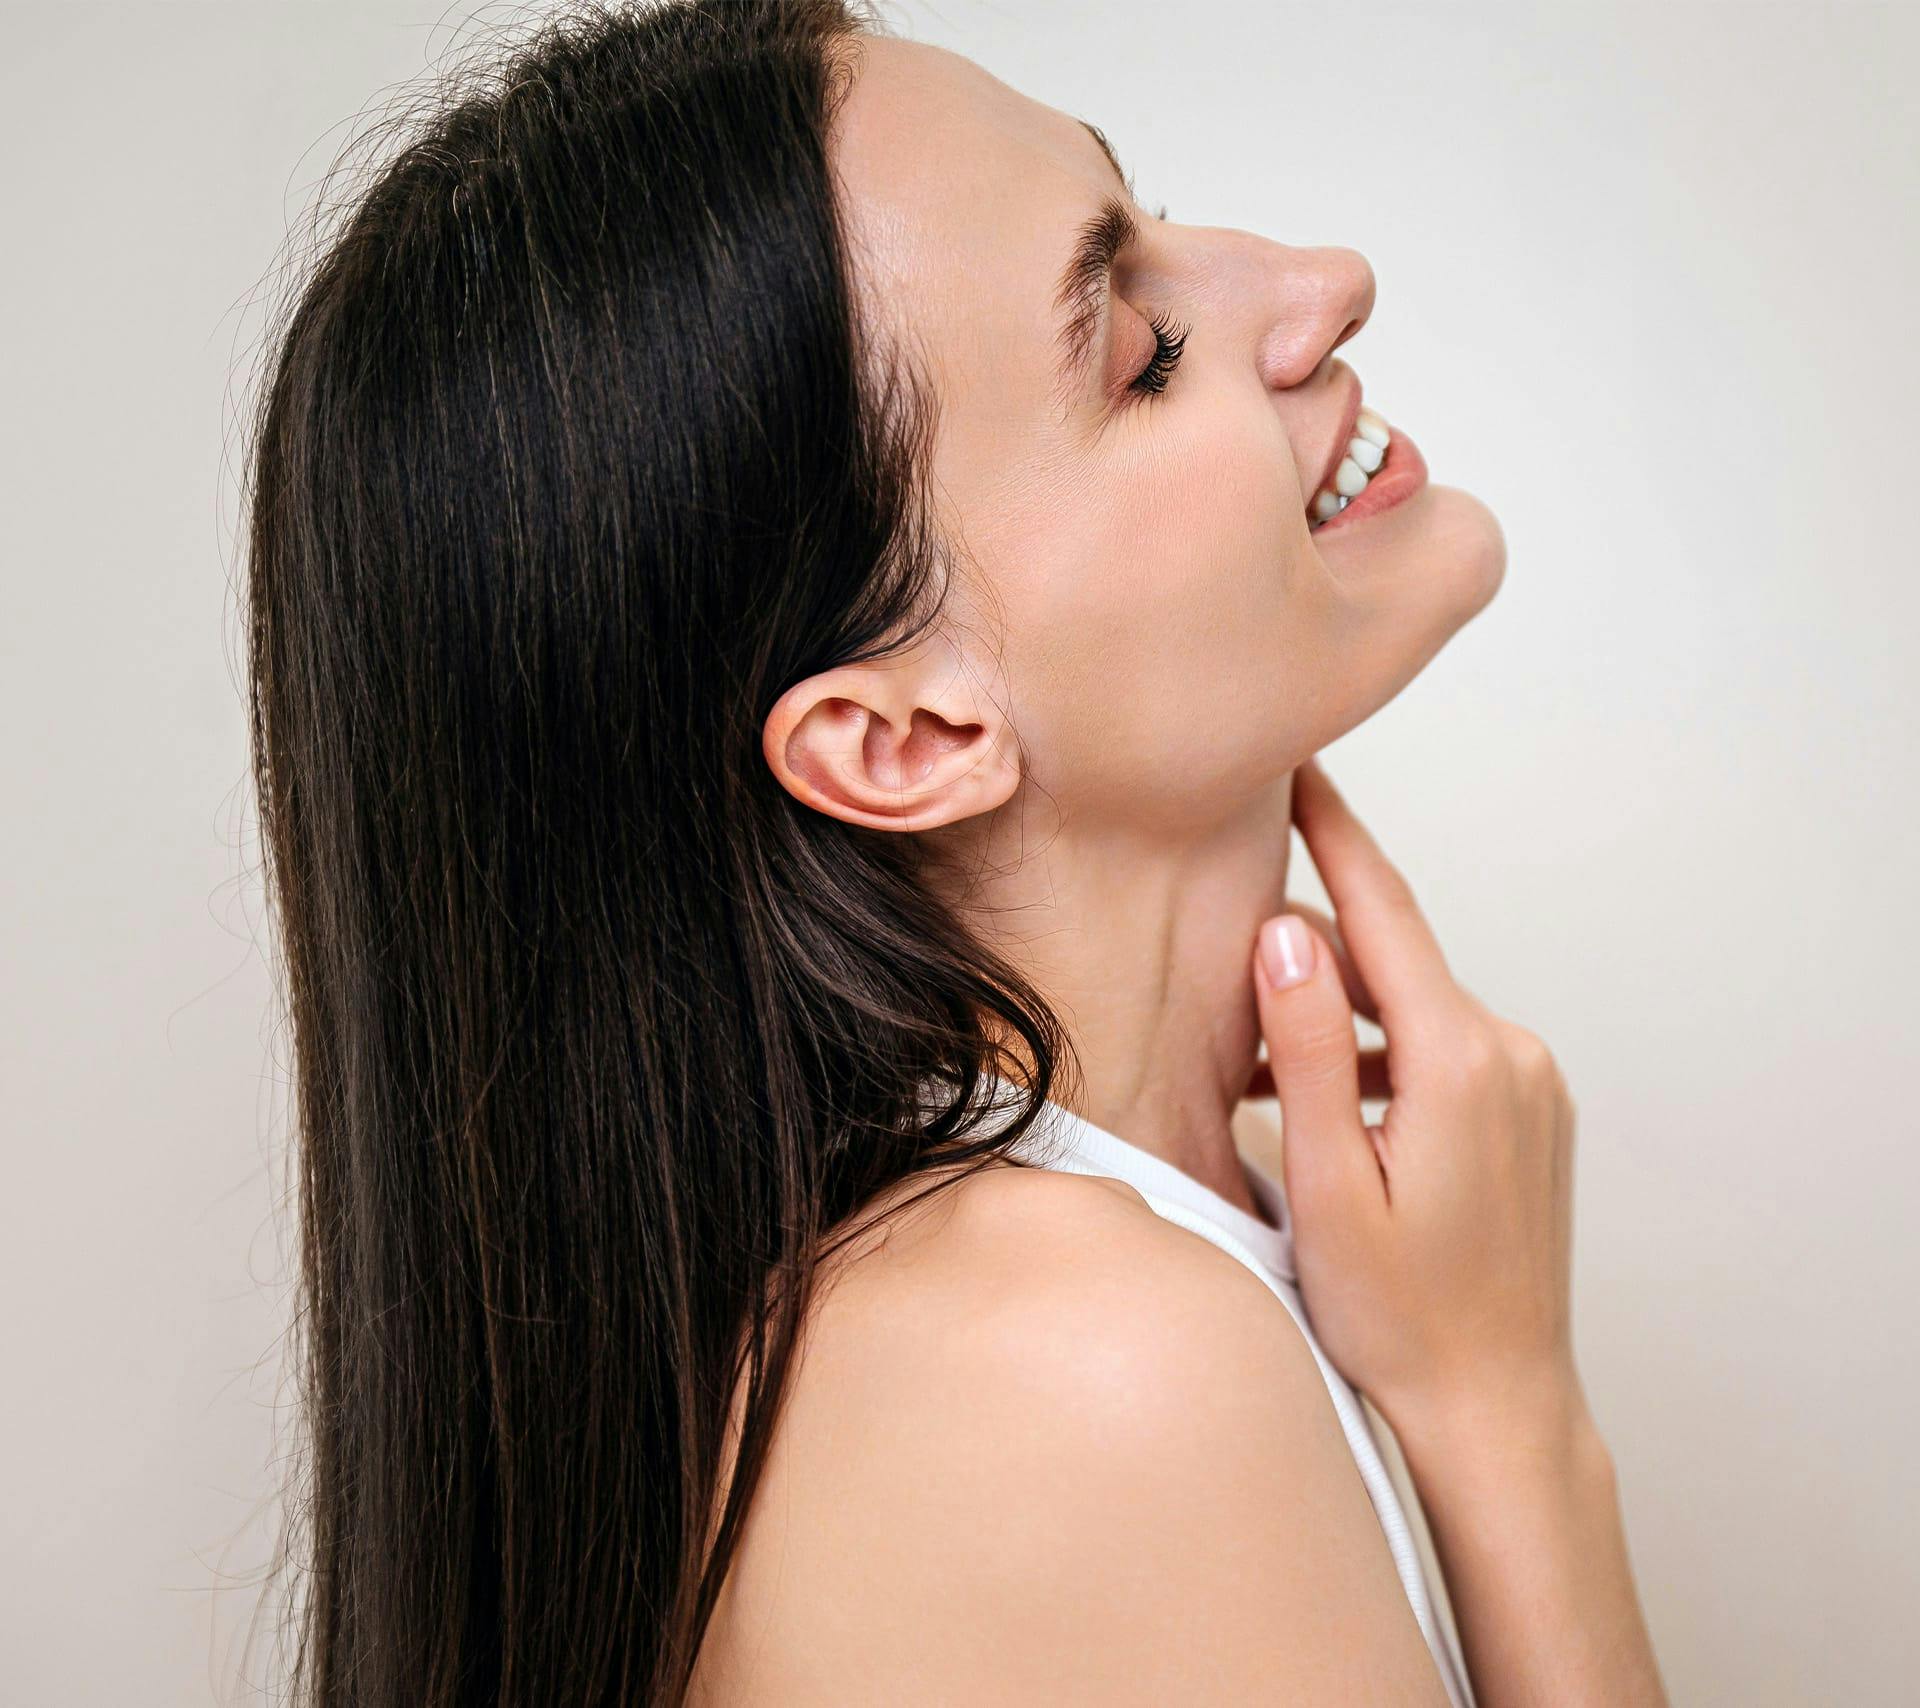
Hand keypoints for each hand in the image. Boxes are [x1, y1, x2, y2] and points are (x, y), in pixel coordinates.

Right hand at [1246, 756, 1583, 1441]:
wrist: (1498, 1407)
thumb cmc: (1401, 1317)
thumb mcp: (1332, 1185)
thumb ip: (1310, 1049)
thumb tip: (1287, 931)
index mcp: (1459, 1062)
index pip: (1384, 911)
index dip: (1333, 829)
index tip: (1298, 758)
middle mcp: (1510, 1054)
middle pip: (1391, 960)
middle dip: (1308, 956)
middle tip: (1222, 971)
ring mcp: (1530, 1083)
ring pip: (1411, 1007)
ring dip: (1336, 1020)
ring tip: (1254, 1078)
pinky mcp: (1530, 1112)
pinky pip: (1441, 1048)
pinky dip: (1378, 1055)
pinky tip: (1324, 1107)